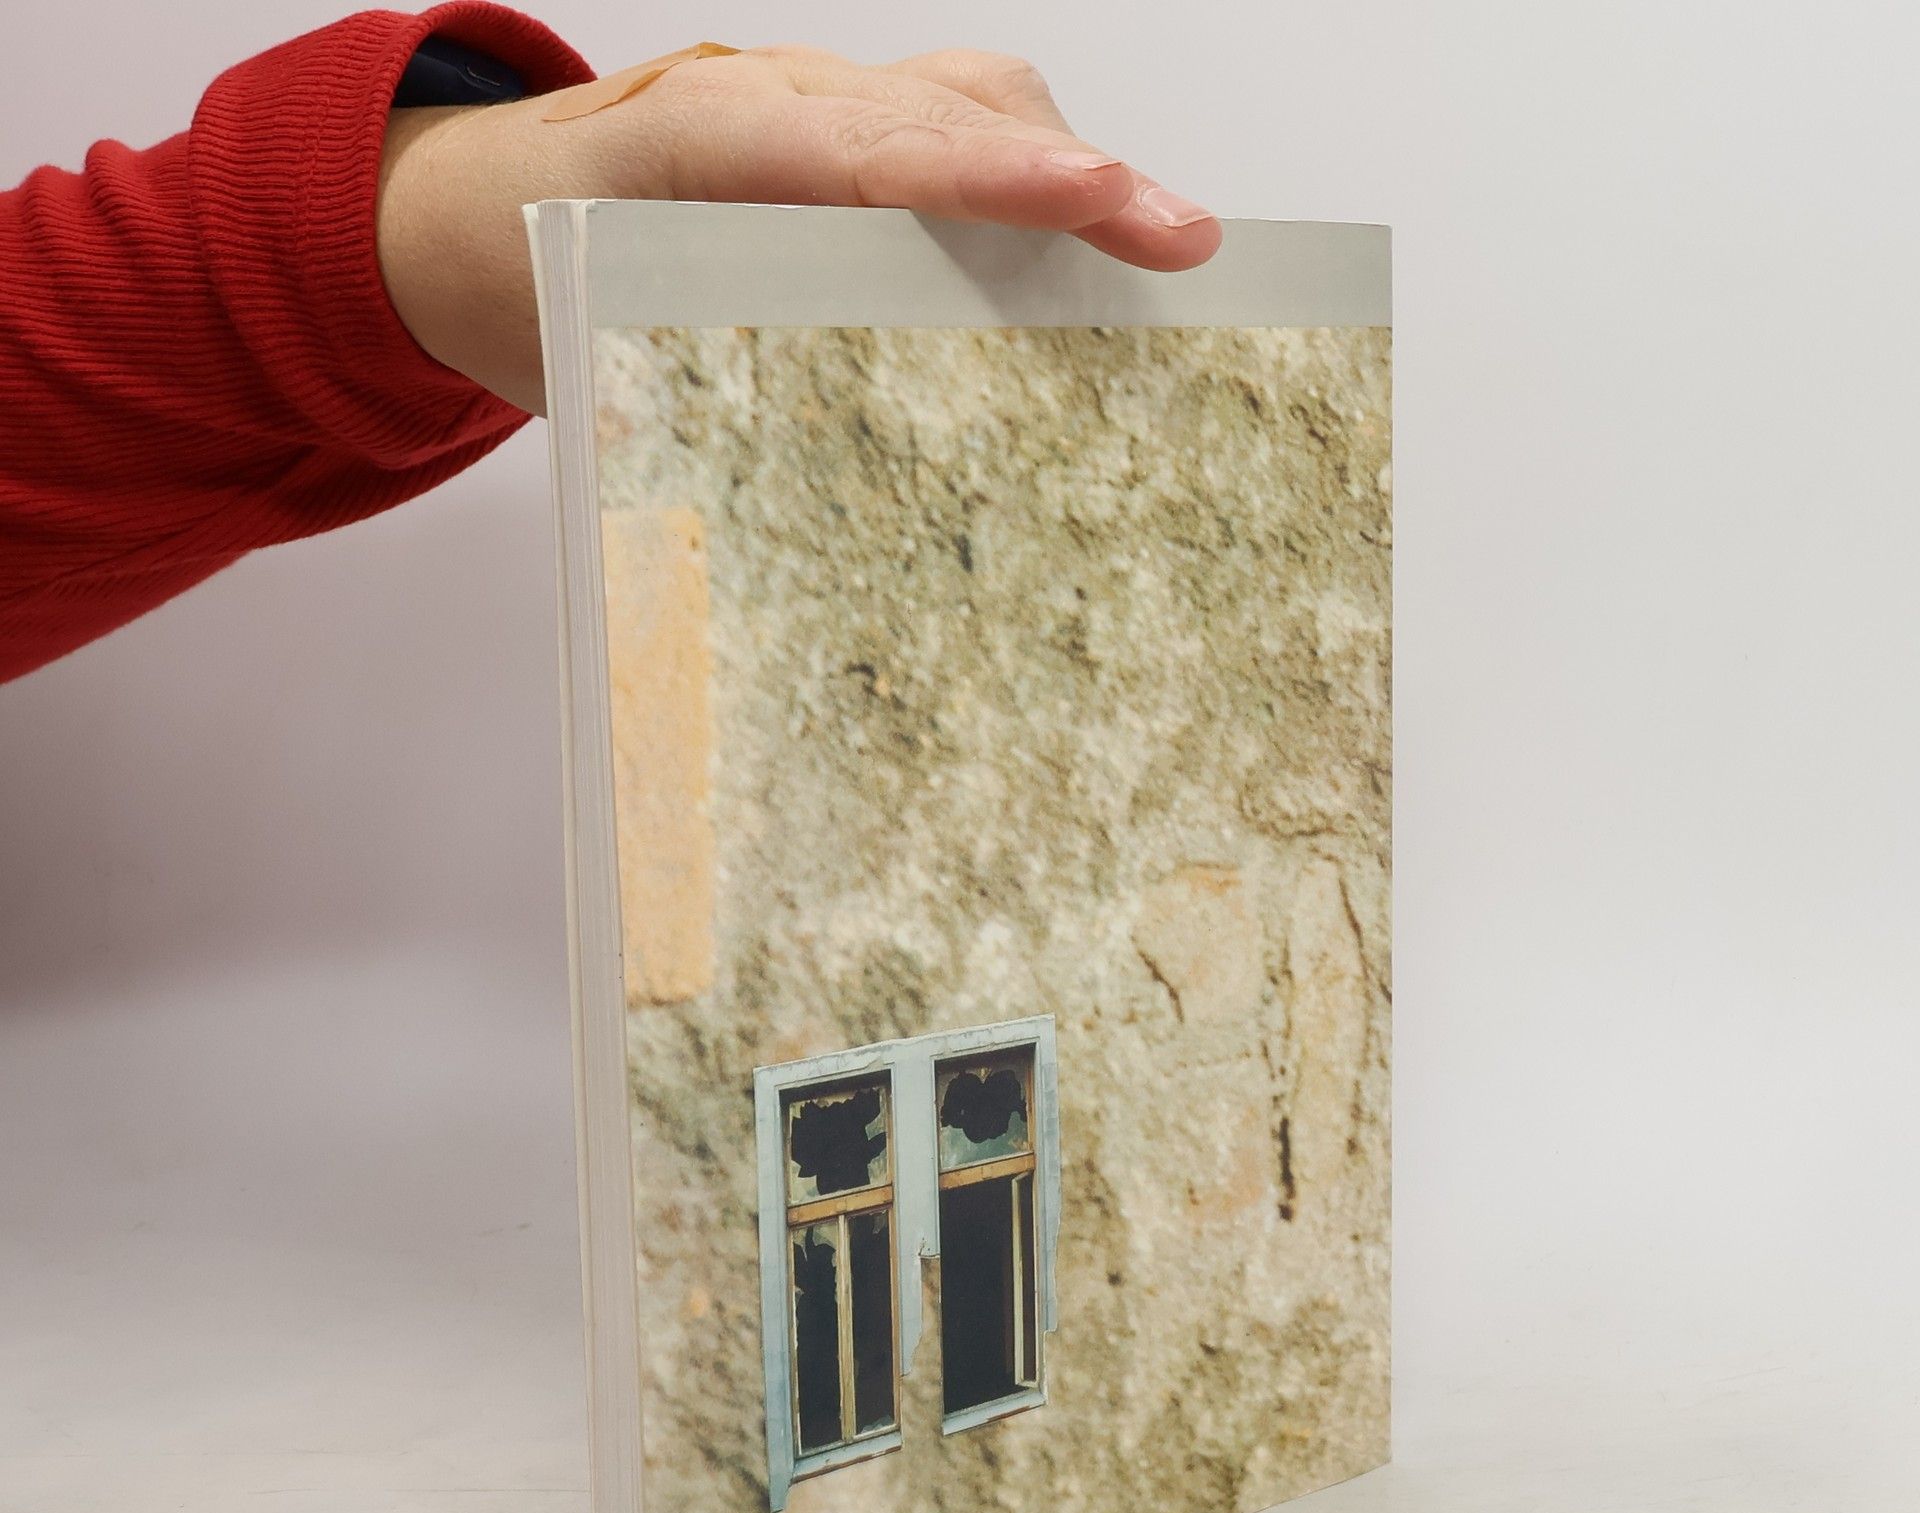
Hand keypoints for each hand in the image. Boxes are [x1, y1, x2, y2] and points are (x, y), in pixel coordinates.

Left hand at [377, 44, 1222, 413]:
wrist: (463, 214)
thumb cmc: (523, 284)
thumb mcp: (571, 355)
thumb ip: (667, 409)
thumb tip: (782, 531)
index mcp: (682, 148)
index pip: (851, 149)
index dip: (975, 174)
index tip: (1084, 192)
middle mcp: (760, 97)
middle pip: (936, 112)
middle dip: (1067, 172)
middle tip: (1181, 241)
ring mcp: (805, 100)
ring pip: (959, 98)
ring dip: (1064, 165)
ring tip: (1167, 248)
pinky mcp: (835, 128)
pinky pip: (946, 122)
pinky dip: (1024, 172)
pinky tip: (1090, 237)